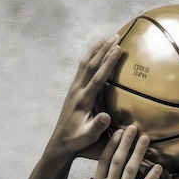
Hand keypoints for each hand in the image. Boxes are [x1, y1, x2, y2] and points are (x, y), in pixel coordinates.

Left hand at [47, 37, 122, 159]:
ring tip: (106, 38)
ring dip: (95, 50)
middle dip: (103, 50)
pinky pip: (82, 70)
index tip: (117, 49)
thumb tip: (106, 116)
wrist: (60, 143)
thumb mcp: (88, 136)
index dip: (107, 62)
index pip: (97, 77)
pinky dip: (90, 58)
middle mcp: (77, 91)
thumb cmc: (77, 141)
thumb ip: (97, 126)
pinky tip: (95, 54)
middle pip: (90, 65)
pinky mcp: (73, 91)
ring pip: (84, 64)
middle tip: (115, 36)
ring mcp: (74, 89)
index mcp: (83, 100)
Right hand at [74, 126, 161, 178]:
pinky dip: (151, 177)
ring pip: (131, 170)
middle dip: (126, 142)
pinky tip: (159, 168)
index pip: (104, 160)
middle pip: (118, 159)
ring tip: (146, 140)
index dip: (111, 144)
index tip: (118, 133)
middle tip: (133, 128)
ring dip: (139, 153)